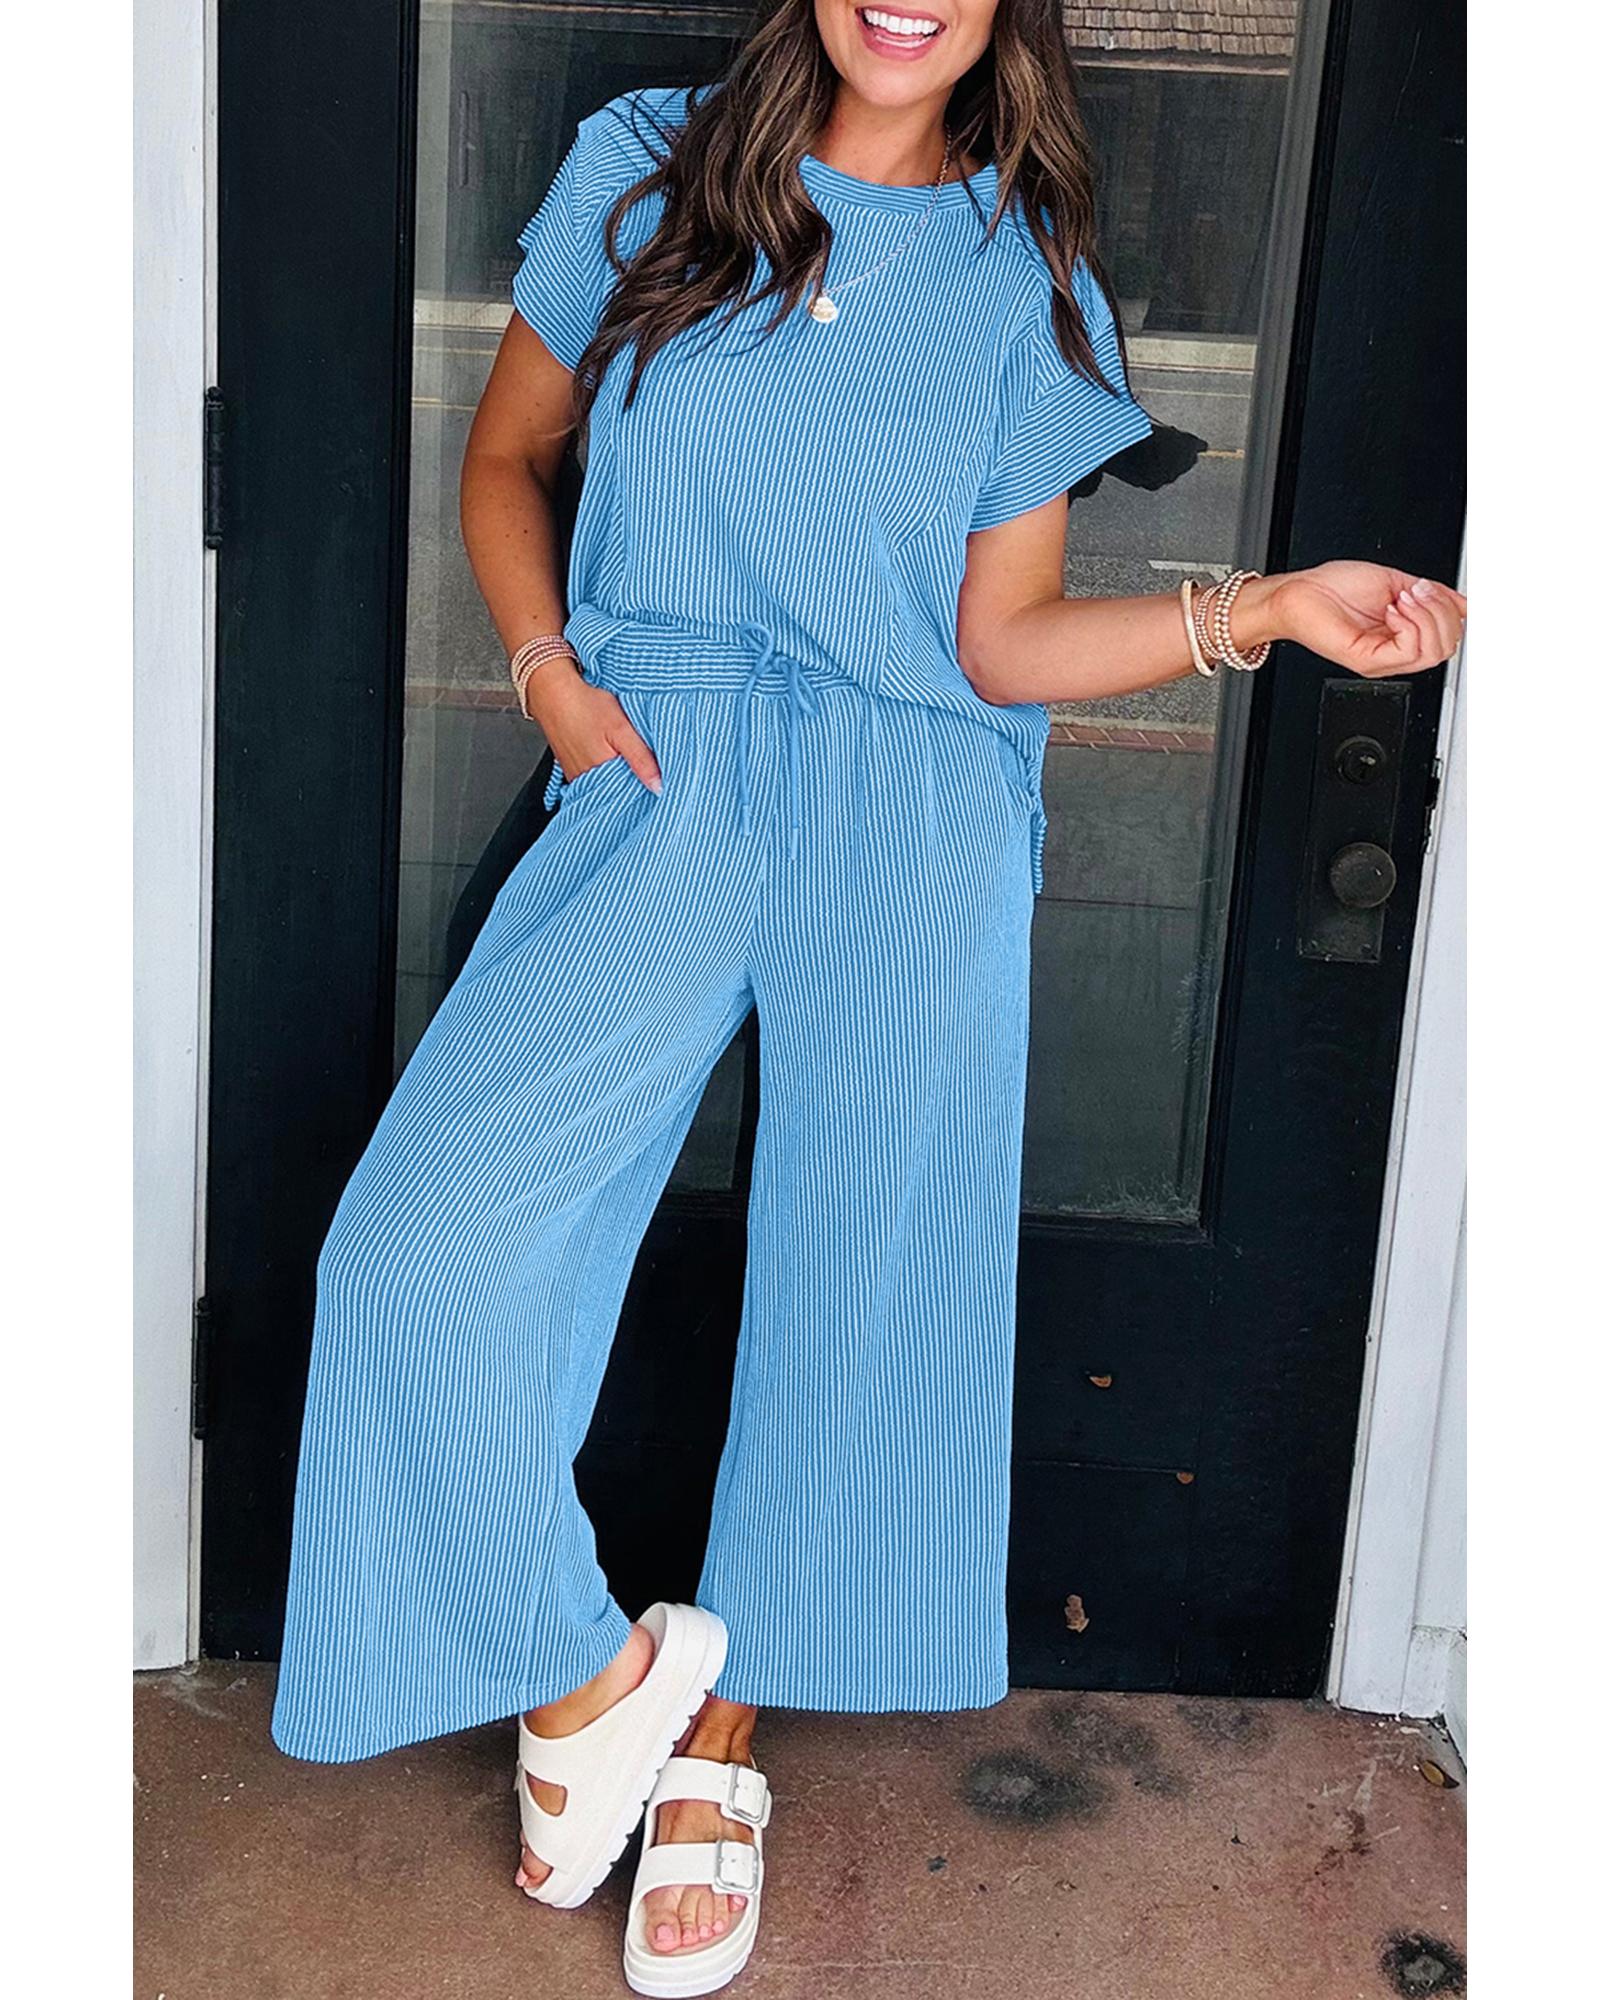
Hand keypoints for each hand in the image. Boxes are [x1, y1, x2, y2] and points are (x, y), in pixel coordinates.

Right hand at [521, 658, 661, 793]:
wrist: (552, 693)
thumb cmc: (585, 705)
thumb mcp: (621, 729)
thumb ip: (641, 759)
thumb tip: (658, 787)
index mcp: (604, 773)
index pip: (634, 793)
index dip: (648, 784)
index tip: (660, 773)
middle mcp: (588, 781)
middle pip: (620, 790)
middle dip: (634, 780)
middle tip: (641, 757)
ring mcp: (578, 776)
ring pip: (607, 784)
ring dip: (619, 774)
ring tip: (621, 751)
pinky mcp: (571, 769)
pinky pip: (593, 778)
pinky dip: (604, 769)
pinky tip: (607, 752)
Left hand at [1260, 562, 1465, 677]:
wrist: (1300, 593)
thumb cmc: (1333, 588)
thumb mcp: (1396, 582)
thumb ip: (1430, 594)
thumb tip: (1462, 601)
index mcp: (1402, 636)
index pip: (1449, 638)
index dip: (1453, 611)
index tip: (1437, 589)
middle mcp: (1393, 652)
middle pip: (1447, 648)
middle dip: (1442, 611)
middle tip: (1417, 590)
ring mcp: (1381, 660)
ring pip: (1433, 651)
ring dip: (1426, 615)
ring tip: (1402, 597)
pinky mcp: (1367, 661)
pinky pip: (1408, 650)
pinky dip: (1408, 623)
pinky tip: (1391, 610)